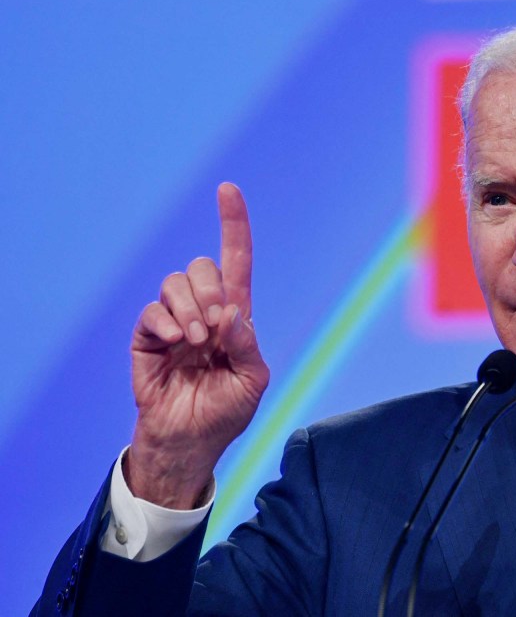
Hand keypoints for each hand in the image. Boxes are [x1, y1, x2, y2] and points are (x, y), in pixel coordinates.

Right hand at [126, 183, 269, 508]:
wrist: (189, 441)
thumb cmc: (226, 412)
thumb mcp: (252, 381)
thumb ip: (247, 344)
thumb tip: (231, 312)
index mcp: (235, 317)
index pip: (237, 262)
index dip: (234, 225)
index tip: (228, 189)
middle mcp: (204, 311)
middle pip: (203, 266)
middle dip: (210, 289)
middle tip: (212, 327)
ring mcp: (174, 322)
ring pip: (175, 282)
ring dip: (189, 307)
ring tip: (195, 341)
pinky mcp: (147, 337)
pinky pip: (151, 310)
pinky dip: (164, 321)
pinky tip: (174, 342)